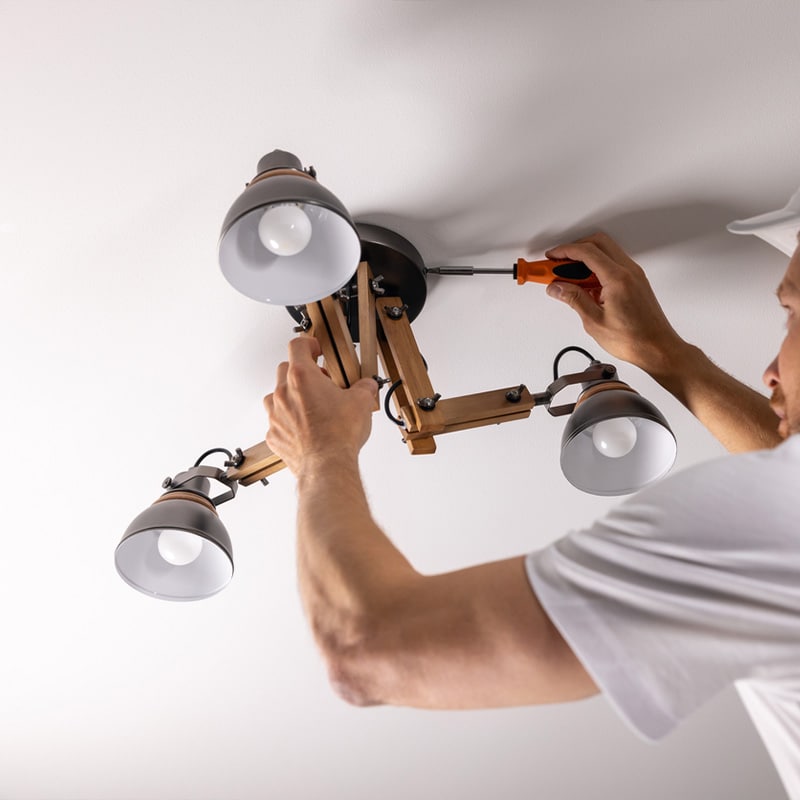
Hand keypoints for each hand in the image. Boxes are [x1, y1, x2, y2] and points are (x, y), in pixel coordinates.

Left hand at [264, 337, 378, 474]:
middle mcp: (284, 393)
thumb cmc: (338, 435)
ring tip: (311, 405)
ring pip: (277, 395)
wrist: (327, 465)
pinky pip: (277, 421)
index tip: (315, 348)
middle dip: (302, 372)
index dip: (308, 343)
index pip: (298, 345)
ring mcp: (276, 415)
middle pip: (285, 369)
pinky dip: (288, 421)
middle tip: (320, 381)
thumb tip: (367, 386)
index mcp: (302, 377)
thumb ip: (364, 387)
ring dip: (291, 396)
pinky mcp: (274, 435)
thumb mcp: (361, 402)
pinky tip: (305, 427)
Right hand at [544, 232, 683, 374]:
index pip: (587, 252)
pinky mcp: (635, 282)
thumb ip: (574, 299)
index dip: (564, 251)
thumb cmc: (634, 339)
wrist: (658, 348)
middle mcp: (629, 271)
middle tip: (558, 264)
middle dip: (575, 249)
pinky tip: (585, 287)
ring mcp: (634, 275)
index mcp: (618, 279)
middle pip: (598, 243)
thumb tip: (557, 287)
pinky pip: (613, 264)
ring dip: (586, 259)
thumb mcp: (594, 321)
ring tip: (568, 279)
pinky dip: (596, 268)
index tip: (551, 257)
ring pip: (606, 252)